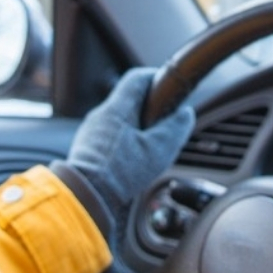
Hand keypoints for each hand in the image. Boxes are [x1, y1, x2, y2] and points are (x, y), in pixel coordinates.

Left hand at [58, 68, 195, 218]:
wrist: (87, 195)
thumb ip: (175, 129)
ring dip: (135, 126)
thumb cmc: (120, 174)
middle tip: (165, 119)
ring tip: (150, 144)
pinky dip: (123, 141)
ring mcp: (91, 131)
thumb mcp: (158, 150)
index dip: (156, 77)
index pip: (137, 78)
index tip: (170, 86)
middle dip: (149, 107)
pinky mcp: (86, 148)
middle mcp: (100, 114)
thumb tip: (186, 114)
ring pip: (118, 119)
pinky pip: (109, 136)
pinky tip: (132, 159)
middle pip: (128, 100)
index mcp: (117, 108)